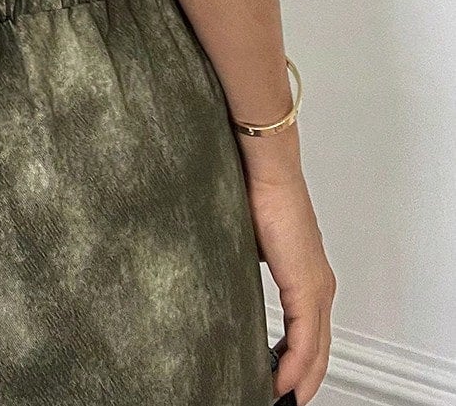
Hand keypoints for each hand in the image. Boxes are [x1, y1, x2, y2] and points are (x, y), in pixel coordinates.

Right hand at [244, 168, 335, 401]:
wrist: (265, 169)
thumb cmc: (255, 193)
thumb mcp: (252, 243)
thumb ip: (252, 267)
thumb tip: (232, 279)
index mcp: (307, 274)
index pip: (310, 331)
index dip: (298, 361)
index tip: (280, 381)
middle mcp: (319, 284)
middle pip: (319, 349)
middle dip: (302, 380)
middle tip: (284, 400)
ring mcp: (317, 287)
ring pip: (316, 350)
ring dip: (300, 379)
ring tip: (282, 399)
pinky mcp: (308, 287)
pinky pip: (306, 340)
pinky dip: (296, 366)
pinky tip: (282, 383)